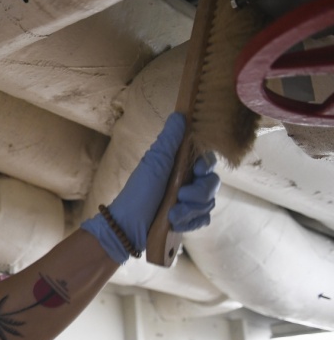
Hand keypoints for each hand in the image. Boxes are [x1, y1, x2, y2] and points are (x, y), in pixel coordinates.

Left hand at [81, 113, 220, 262]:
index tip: (196, 169)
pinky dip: (189, 222)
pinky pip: (203, 220)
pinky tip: (174, 222)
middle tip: (180, 196)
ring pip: (208, 203)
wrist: (127, 225)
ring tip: (172, 213)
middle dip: (198, 192)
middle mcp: (187, 182)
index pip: (207, 160)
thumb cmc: (138, 192)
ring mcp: (189, 202)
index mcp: (179, 166)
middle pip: (212, 183)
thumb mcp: (153, 163)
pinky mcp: (188, 220)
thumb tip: (180, 114)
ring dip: (190, 209)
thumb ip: (169, 140)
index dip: (206, 165)